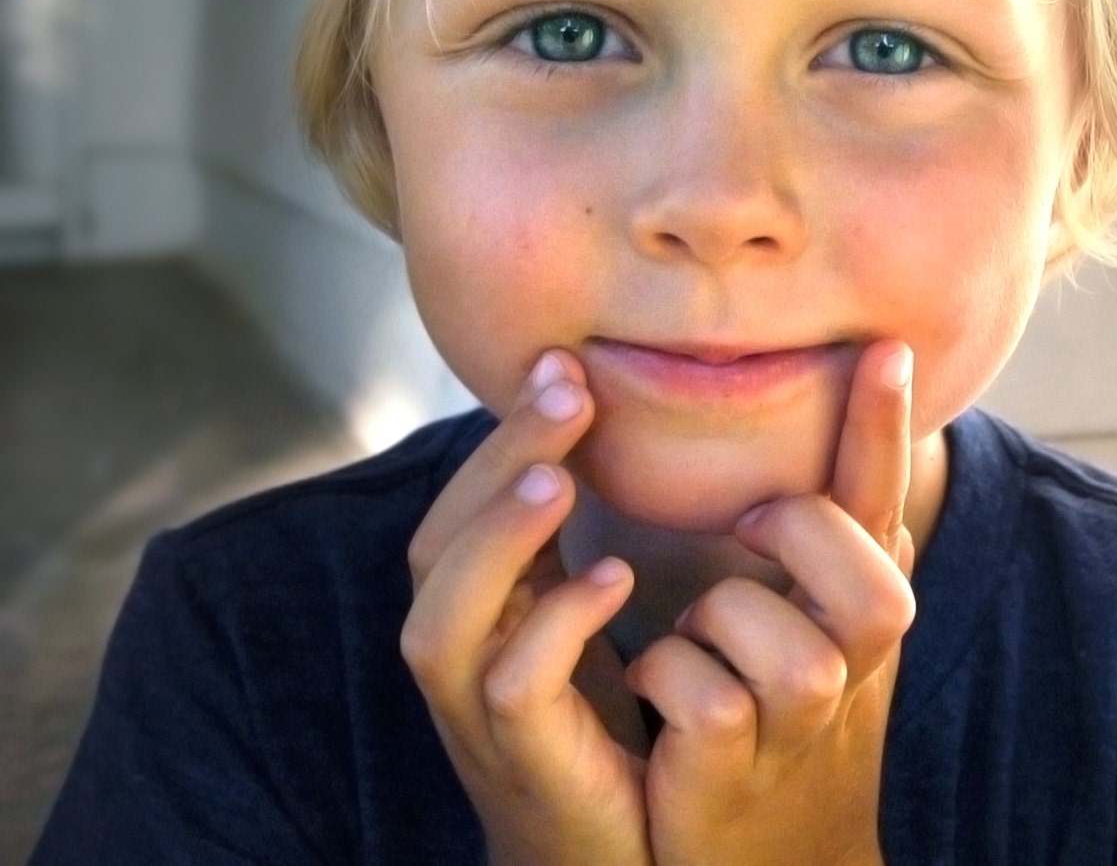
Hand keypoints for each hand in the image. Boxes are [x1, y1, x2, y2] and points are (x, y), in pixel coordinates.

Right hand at [400, 350, 652, 865]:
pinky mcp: (519, 762)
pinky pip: (512, 688)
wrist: (610, 852)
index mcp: (479, 604)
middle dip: (499, 455)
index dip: (506, 431)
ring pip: (445, 614)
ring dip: (499, 535)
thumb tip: (611, 419)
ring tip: (559, 474)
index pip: (465, 501)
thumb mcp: (581, 613)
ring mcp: (476, 712)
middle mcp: (460, 651)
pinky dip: (557, 626)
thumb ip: (574, 536)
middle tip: (566, 383)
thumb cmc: (605, 721)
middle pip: (442, 539)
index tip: (564, 359)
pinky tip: (614, 578)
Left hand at [625, 339, 916, 865]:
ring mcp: (798, 733)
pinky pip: (700, 694)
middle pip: (868, 582)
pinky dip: (663, 678)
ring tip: (694, 645)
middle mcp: (849, 672)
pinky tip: (657, 698)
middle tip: (750, 530)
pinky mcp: (733, 775)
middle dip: (801, 539)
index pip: (882, 508)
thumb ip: (831, 550)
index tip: (882, 345)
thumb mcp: (821, 632)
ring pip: (780, 644)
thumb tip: (843, 439)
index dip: (881, 428)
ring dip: (716, 627)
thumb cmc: (783, 726)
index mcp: (856, 617)